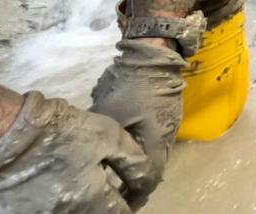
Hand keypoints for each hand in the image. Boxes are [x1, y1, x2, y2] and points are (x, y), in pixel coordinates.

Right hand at [0, 91, 153, 212]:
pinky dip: (44, 205)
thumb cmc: (59, 131)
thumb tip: (145, 180)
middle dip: (102, 207)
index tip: (131, 194)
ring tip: (76, 188)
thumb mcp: (108, 135)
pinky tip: (44, 189)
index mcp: (88, 202)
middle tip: (103, 192)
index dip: (130, 203)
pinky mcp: (8, 212)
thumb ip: (133, 160)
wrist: (1, 131)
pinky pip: (34, 211)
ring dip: (76, 206)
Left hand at [90, 39, 186, 199]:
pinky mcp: (165, 115)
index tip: (120, 203)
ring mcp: (169, 126)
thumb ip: (101, 140)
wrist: (153, 56)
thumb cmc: (131, 87)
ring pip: (154, 155)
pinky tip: (125, 149)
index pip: (149, 179)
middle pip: (154, 169)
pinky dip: (141, 151)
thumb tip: (86, 155)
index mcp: (156, 143)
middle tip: (117, 192)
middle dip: (135, 183)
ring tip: (118, 174)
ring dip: (138, 167)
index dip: (134, 195)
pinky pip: (154, 141)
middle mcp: (167, 139)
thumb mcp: (108, 116)